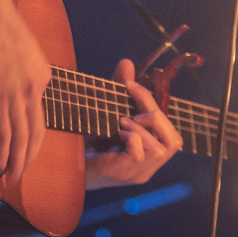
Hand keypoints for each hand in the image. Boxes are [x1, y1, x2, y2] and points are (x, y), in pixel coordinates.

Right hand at [0, 0, 51, 184]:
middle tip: (24, 174)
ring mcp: (17, 98)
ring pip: (22, 139)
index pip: (39, 110)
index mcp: (42, 76)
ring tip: (14, 179)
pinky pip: (4, 136)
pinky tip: (0, 167)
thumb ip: (20, 67)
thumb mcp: (22, 48)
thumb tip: (9, 74)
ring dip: (19, 162)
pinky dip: (4, 154)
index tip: (25, 142)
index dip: (32, 130)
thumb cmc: (0, 26)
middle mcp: (34, 91)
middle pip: (37, 132)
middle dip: (31, 156)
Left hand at [84, 59, 182, 188]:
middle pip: (173, 142)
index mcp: (149, 158)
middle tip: (131, 111)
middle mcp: (147, 169)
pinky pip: (138, 153)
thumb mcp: (109, 115)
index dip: (156, 106)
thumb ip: (120, 93)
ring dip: (142, 128)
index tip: (130, 86)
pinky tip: (118, 134)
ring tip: (123, 123)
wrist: (64, 166)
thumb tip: (127, 63)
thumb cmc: (87, 143)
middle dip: (154, 116)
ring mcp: (135, 174)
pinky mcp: (120, 172)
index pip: (173, 136)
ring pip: (160, 148)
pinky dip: (131, 137)